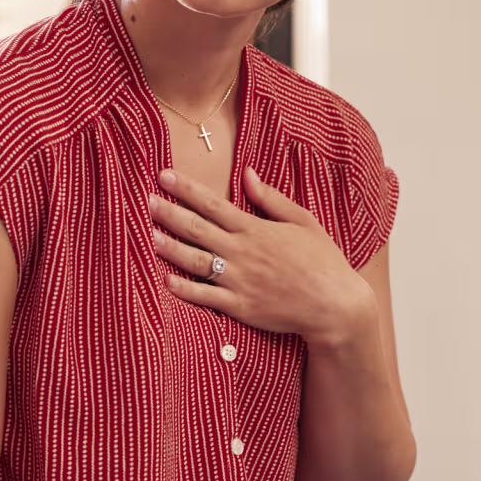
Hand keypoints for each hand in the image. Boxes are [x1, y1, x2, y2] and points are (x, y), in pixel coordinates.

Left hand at [151, 167, 373, 346]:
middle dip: (169, 213)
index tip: (164, 176)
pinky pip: (206, 297)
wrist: (335, 304)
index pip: (213, 204)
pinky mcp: (240, 306)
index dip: (187, 189)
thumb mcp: (303, 221)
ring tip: (148, 236)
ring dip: (170, 248)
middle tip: (145, 201)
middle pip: (198, 229)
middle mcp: (243, 252)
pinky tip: (166, 281)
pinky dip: (185, 290)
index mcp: (256, 229)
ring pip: (196, 261)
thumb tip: (247, 173)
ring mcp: (239, 280)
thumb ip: (271, 199)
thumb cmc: (323, 261)